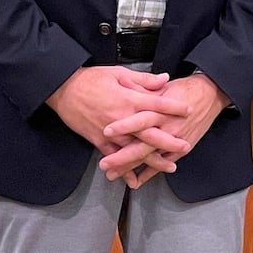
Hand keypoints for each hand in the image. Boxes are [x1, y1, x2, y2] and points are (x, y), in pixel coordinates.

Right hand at [49, 66, 191, 185]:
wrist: (63, 89)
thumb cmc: (90, 79)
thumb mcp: (118, 73)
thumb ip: (143, 80)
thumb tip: (165, 79)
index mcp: (128, 99)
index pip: (156, 104)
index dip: (174, 107)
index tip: (188, 110)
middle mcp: (122, 119)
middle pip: (150, 132)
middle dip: (169, 140)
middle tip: (185, 145)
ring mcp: (110, 133)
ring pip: (135, 150)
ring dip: (153, 160)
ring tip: (169, 166)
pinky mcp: (98, 141)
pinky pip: (114, 158)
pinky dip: (125, 170)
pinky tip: (134, 179)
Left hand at [100, 73, 231, 186]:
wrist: (210, 95)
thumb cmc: (184, 89)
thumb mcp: (162, 85)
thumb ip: (142, 87)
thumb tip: (123, 82)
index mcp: (161, 110)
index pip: (140, 119)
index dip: (124, 125)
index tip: (106, 131)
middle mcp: (168, 127)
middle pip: (143, 145)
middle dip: (123, 157)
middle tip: (104, 164)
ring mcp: (175, 140)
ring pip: (150, 158)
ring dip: (131, 168)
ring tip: (113, 175)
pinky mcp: (181, 149)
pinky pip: (162, 163)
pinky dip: (149, 173)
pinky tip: (135, 181)